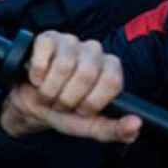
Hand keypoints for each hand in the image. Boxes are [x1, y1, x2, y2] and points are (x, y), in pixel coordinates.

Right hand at [0, 31, 139, 143]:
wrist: (32, 105)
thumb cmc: (64, 112)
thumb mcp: (89, 127)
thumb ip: (114, 130)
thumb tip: (136, 125)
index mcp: (110, 68)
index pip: (111, 81)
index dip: (92, 101)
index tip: (81, 110)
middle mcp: (94, 51)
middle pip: (87, 73)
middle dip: (67, 98)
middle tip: (60, 104)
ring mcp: (70, 41)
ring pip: (63, 66)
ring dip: (49, 90)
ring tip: (48, 94)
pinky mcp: (47, 38)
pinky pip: (43, 55)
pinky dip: (37, 74)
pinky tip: (37, 78)